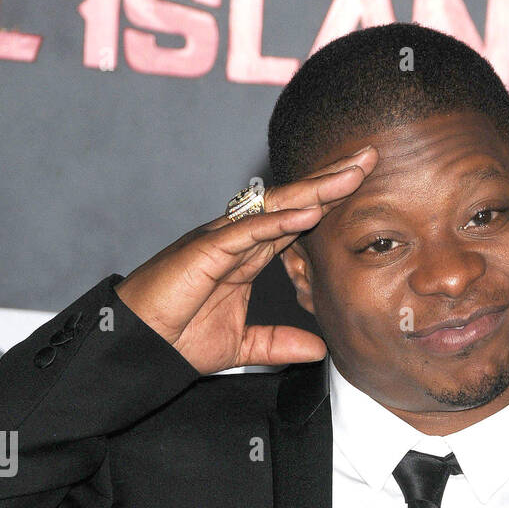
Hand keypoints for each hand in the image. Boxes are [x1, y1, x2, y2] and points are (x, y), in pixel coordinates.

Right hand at [113, 146, 377, 373]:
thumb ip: (278, 343)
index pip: (296, 219)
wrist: (139, 347)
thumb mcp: (243, 346)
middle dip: (331, 180)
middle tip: (369, 157)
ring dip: (314, 190)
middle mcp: (235, 238)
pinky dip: (278, 222)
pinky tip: (309, 213)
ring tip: (351, 175)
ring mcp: (219, 240)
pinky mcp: (203, 251)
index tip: (363, 184)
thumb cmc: (178, 338)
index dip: (329, 200)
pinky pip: (246, 232)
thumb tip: (318, 350)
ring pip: (274, 207)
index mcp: (246, 255)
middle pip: (292, 201)